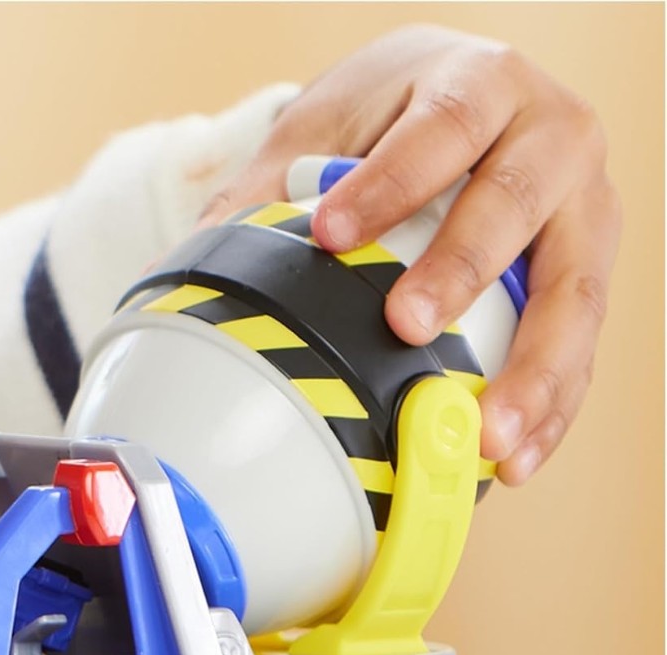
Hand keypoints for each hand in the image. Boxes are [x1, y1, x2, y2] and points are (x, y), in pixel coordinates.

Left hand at [199, 24, 620, 484]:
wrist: (468, 97)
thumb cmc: (393, 118)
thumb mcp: (325, 128)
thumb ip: (264, 191)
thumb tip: (173, 268)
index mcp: (480, 86)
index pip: (443, 128)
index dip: (392, 182)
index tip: (332, 236)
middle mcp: (551, 136)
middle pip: (518, 201)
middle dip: (463, 268)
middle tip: (407, 327)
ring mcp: (585, 206)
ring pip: (573, 288)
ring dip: (533, 370)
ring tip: (486, 438)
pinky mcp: (590, 270)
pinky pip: (585, 344)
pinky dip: (553, 407)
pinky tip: (513, 459)